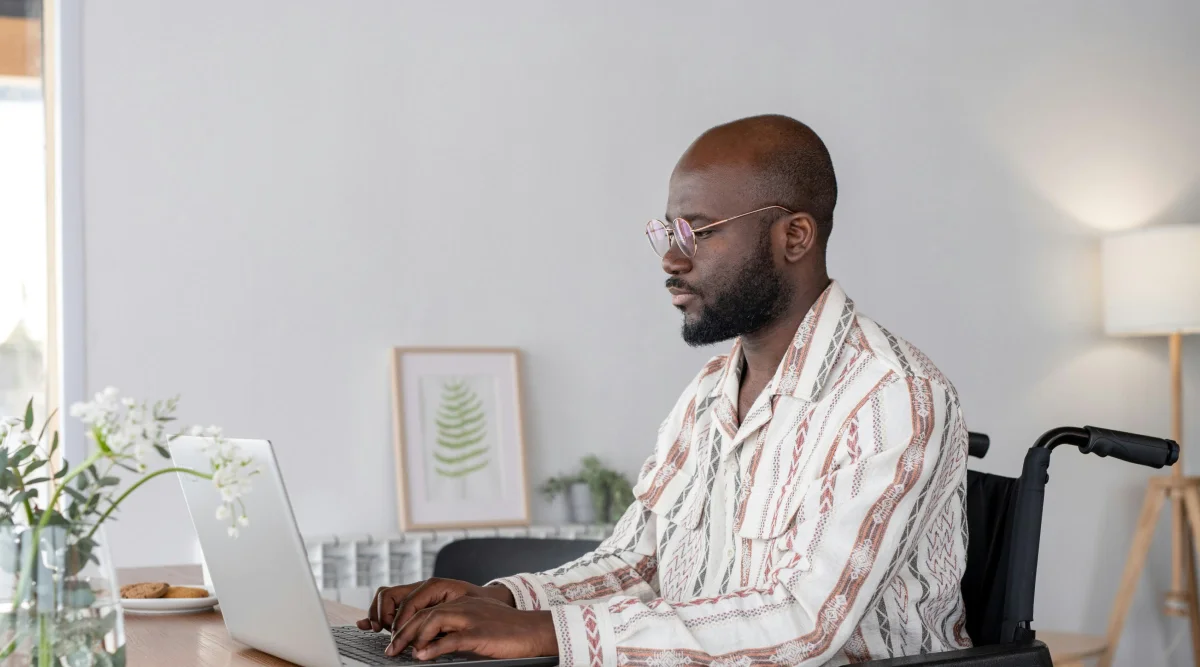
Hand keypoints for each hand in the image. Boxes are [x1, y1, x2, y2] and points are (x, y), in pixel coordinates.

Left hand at [387, 596, 556, 658]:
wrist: (535, 630)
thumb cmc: (508, 630)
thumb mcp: (478, 621)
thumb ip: (455, 628)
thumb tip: (431, 645)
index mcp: (461, 602)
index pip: (425, 608)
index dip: (406, 623)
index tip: (395, 640)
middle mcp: (463, 606)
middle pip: (423, 614)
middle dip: (402, 632)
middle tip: (391, 649)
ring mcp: (471, 618)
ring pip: (432, 621)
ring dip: (414, 638)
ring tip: (404, 653)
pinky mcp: (480, 634)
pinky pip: (451, 639)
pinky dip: (434, 648)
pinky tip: (423, 656)